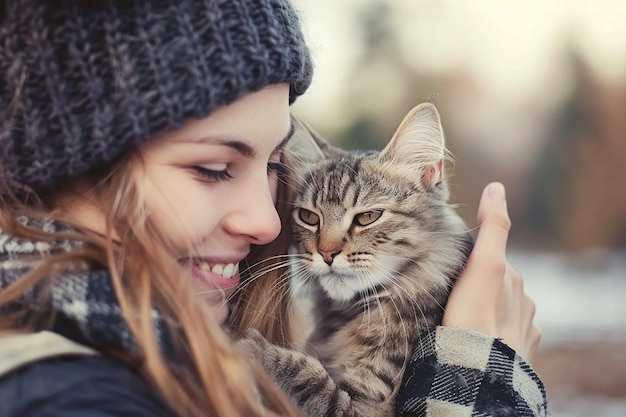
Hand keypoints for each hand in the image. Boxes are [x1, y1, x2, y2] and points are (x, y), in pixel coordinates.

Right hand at [442, 182, 540, 360]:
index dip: (473, 262)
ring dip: (486, 314)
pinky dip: (494, 336)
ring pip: (502, 313)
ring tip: (462, 321)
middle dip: (479, 287)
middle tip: (453, 296)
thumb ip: (493, 226)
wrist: (481, 370)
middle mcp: (523, 302)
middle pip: (496, 285)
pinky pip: (506, 339)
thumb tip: (496, 187)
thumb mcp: (484, 264)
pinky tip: (478, 341)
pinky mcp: (520, 355)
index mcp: (512, 278)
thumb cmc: (475, 316)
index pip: (491, 260)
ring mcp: (524, 330)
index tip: (456, 271)